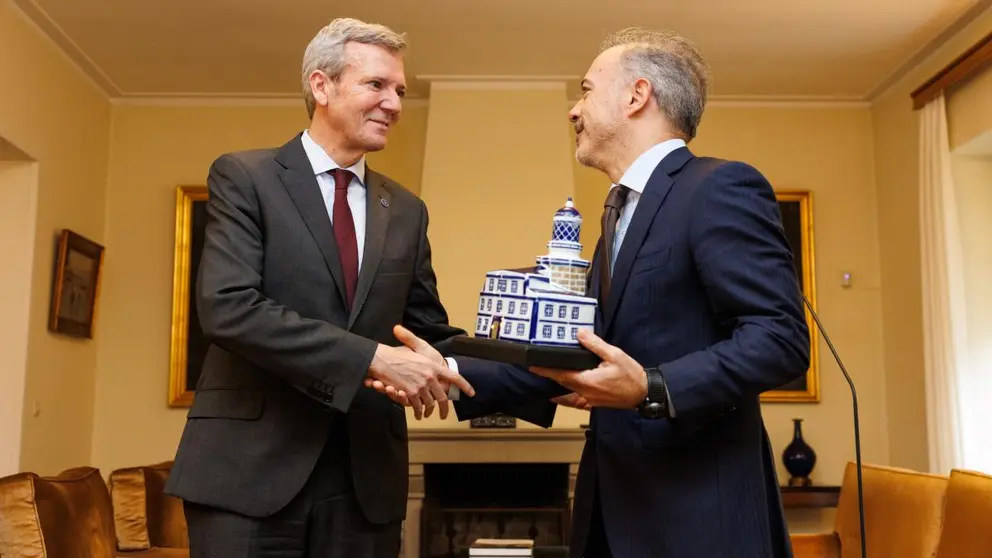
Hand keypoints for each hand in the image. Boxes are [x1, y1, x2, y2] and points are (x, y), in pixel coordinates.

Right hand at [365, 325, 474, 418]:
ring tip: (428, 415)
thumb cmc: (396, 353)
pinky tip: (418, 414)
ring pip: (430, 403)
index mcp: (433, 365)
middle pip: (442, 396)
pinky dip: (418, 412)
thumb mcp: (415, 348)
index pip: (454, 377)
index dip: (464, 386)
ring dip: (429, 411)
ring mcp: (421, 386)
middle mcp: (430, 376)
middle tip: (443, 415)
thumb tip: (434, 362)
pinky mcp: (411, 393)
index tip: (471, 393)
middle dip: (443, 408)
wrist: (382, 359)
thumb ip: (426, 356)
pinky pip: (418, 406)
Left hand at [530, 329, 647, 408]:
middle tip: (538, 368)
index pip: (561, 375)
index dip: (546, 371)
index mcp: (587, 380)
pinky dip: (565, 399)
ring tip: (547, 378)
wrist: (643, 393)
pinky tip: (560, 396)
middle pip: (562, 383)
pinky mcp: (594, 403)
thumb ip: (595, 345)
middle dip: (549, 376)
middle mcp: (585, 393)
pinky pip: (575, 402)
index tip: (532, 367)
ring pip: (567, 393)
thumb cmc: (630, 374)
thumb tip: (580, 334)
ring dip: (556, 385)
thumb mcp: (614, 354)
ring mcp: (589, 400)